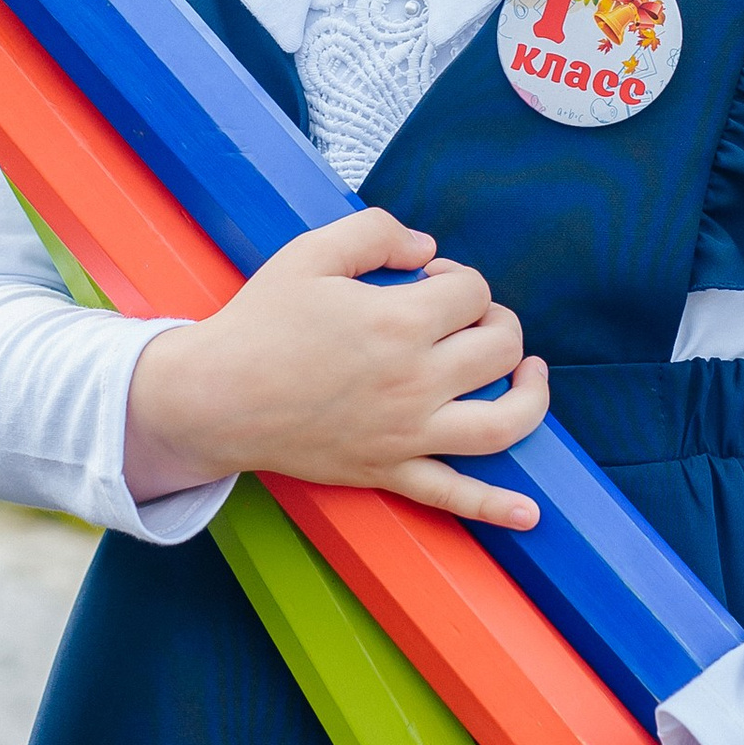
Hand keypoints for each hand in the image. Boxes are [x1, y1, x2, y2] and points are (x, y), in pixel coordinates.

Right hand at [124, 207, 549, 528]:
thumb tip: (429, 249)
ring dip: (529, 396)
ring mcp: (407, 433)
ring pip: (502, 423)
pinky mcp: (389, 470)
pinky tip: (529, 514)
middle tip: (466, 318)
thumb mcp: (311, 252)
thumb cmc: (261, 322)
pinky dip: (495, 507)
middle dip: (496, 321)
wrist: (214, 396)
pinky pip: (453, 496)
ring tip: (527, 374)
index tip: (429, 280)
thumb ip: (377, 231)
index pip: (471, 292)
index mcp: (399, 323)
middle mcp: (415, 382)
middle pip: (500, 348)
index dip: (458, 277)